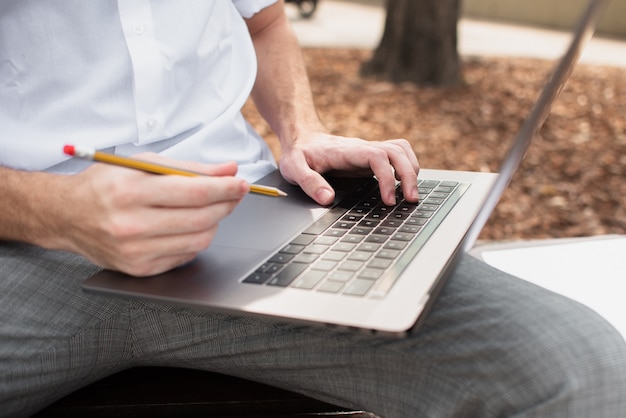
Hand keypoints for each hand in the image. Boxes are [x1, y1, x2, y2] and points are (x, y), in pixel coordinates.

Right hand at [57, 155, 247, 275]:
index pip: (195, 192)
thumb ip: (189, 167)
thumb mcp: (143, 164)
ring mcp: (135, 251)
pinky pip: (185, 255)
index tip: (240, 182)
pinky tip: (189, 225)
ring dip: (215, 222)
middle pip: (201, 218)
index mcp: (131, 192)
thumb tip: (228, 169)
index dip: (226, 188)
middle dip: (226, 204)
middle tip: (234, 193)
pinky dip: (196, 238)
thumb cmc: (107, 184)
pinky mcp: (139, 269)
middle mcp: (131, 224)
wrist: (68, 215)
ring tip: (212, 208)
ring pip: (199, 240)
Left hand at [278, 132, 419, 205]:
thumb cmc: (300, 154)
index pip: (377, 156)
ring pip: (401, 150)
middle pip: (396, 151)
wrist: (302, 138)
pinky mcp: (371, 157)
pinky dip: (407, 167)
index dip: (387, 177)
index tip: (388, 199)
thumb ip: (309, 182)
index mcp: (346, 151)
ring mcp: (369, 151)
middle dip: (409, 175)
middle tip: (411, 200)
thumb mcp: (293, 168)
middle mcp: (362, 148)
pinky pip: (397, 155)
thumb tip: (327, 199)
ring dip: (411, 170)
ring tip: (411, 194)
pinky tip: (404, 185)